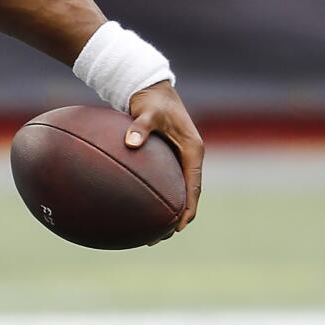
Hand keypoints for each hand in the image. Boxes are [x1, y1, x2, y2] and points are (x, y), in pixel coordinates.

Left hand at [126, 81, 203, 238]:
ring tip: (150, 231)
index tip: (179, 227)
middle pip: (188, 194)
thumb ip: (139, 127)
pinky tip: (137, 207)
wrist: (151, 88)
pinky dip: (156, 195)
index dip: (188, 208)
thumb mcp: (146, 111)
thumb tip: (130, 143)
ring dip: (168, 211)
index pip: (194, 186)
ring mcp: (178, 158)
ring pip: (177, 190)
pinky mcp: (167, 157)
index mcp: (192, 150)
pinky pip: (164, 181)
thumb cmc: (151, 100)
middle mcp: (189, 157)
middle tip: (160, 236)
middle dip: (177, 218)